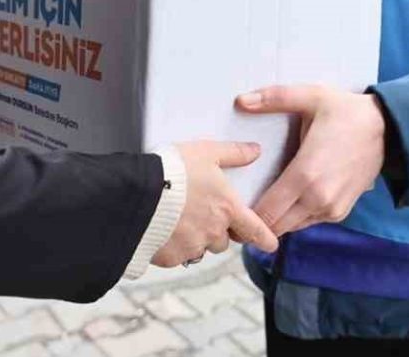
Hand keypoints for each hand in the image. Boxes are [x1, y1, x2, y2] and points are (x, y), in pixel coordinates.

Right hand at [152, 140, 278, 266]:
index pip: (254, 229)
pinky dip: (172, 246)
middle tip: (199, 213)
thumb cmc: (174, 171)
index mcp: (227, 209)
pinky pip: (177, 255)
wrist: (137, 194)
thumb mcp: (206, 152)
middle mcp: (214, 233)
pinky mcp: (170, 258)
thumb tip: (255, 151)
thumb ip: (233, 153)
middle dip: (215, 231)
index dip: (265, 238)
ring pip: (199, 248)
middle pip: (222, 240)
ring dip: (194, 238)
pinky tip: (161, 228)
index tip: (271, 244)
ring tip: (177, 219)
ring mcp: (191, 247)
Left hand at [236, 85, 385, 235]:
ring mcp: (331, 209)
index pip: (265, 212)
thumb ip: (275, 98)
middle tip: (239, 205)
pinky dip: (295, 216)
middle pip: (275, 226)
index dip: (244, 213)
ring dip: (276, 219)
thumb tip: (241, 101)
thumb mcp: (312, 97)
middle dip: (256, 221)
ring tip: (262, 201)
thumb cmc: (346, 113)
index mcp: (305, 175)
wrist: (388, 130)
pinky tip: (288, 198)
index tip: (230, 204)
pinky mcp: (340, 212)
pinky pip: (307, 222)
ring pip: (291, 227)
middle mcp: (318, 199)